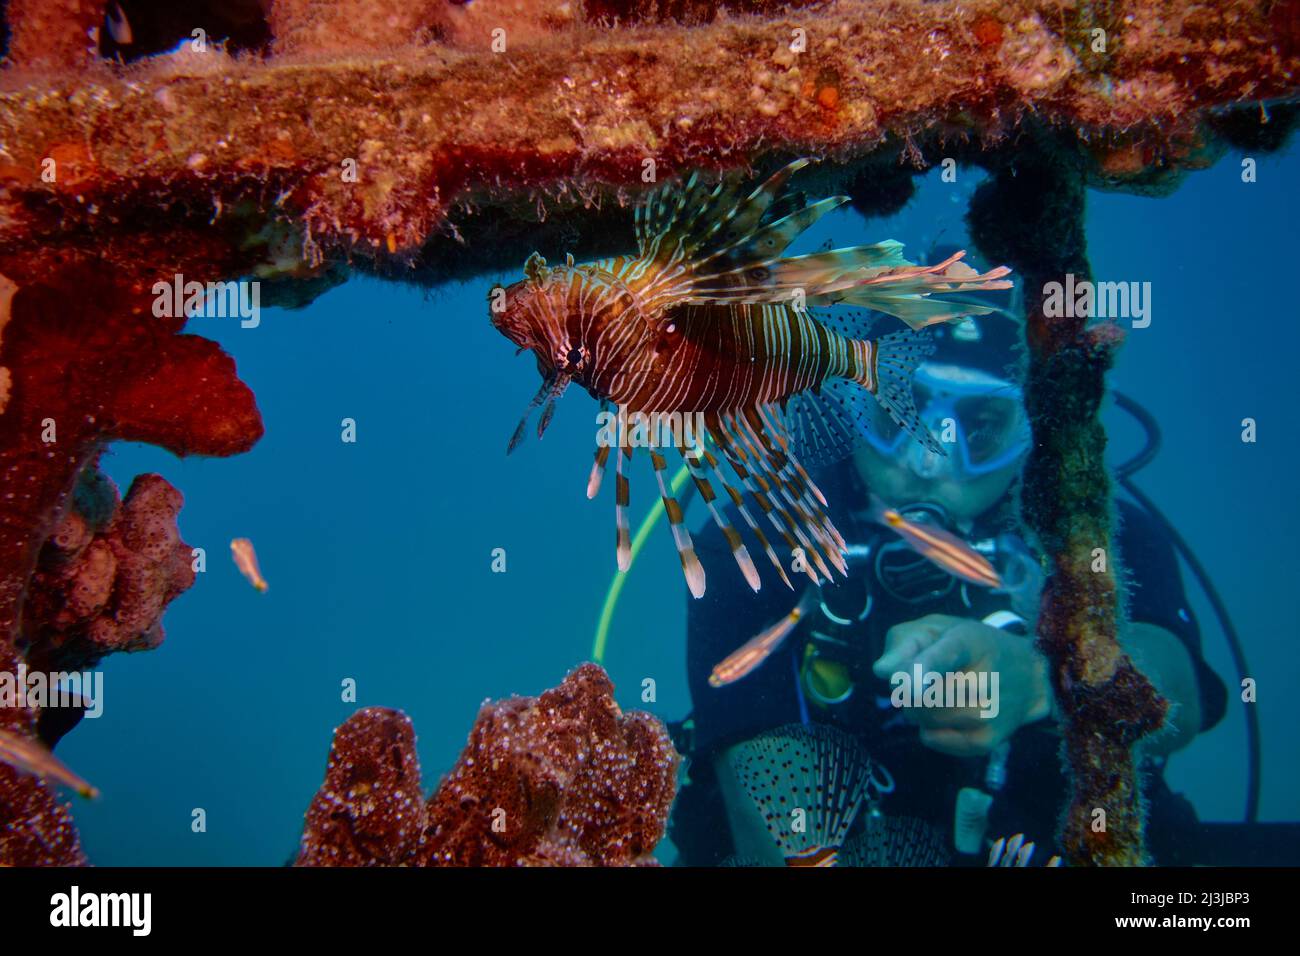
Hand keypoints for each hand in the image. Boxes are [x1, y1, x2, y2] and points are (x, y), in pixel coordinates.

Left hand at [871, 614, 1051, 757]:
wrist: (1028, 676)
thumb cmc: (972, 647)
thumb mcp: (939, 629)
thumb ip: (905, 642)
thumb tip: (882, 671)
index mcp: (968, 643)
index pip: (943, 658)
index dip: (920, 670)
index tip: (903, 681)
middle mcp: (982, 681)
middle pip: (916, 696)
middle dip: (907, 689)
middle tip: (925, 679)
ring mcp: (985, 714)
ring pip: (921, 718)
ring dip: (916, 709)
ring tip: (938, 695)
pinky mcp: (985, 741)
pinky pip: (932, 739)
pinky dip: (929, 729)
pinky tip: (946, 715)